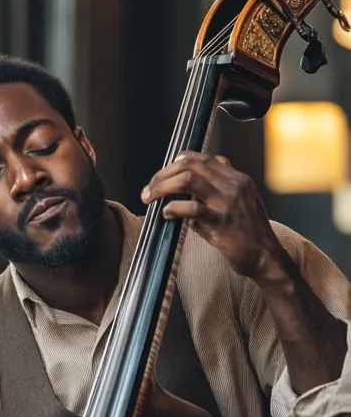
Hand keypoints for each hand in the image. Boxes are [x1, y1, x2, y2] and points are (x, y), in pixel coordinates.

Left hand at [141, 150, 281, 280]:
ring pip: (188, 179)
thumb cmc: (249, 236)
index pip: (203, 158)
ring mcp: (228, 202)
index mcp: (237, 179)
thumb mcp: (238, 206)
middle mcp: (234, 184)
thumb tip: (185, 193)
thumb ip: (216, 194)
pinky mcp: (222, 221)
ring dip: (163, 186)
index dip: (178, 162)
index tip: (163, 174)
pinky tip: (166, 213)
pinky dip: (174, 207)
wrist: (267, 258)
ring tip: (150, 197)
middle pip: (191, 165)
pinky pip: (192, 207)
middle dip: (164, 174)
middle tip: (149, 189)